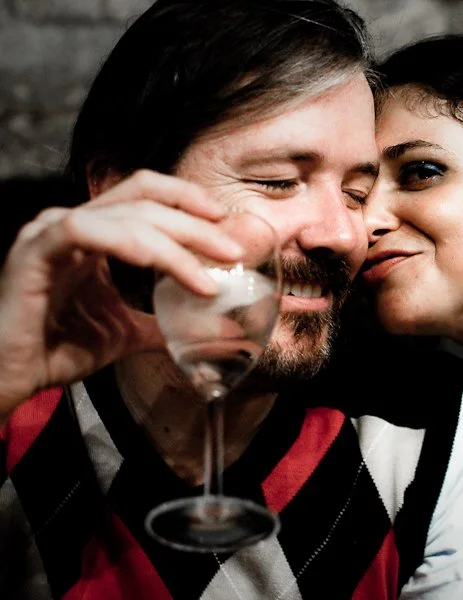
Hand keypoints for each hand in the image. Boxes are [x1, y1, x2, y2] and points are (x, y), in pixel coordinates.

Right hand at [0, 170, 243, 421]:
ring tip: (207, 275)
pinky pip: (83, 228)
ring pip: (123, 214)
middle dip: (195, 224)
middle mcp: (72, 223)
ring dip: (173, 241)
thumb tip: (217, 329)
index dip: (186, 198)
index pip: (145, 194)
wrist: (11, 378)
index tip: (224, 220)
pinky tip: (159, 265)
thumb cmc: (59, 349)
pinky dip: (128, 243)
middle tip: (232, 253)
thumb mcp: (127, 332)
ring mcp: (50, 232)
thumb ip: (166, 323)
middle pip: (143, 200)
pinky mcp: (34, 251)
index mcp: (95, 233)